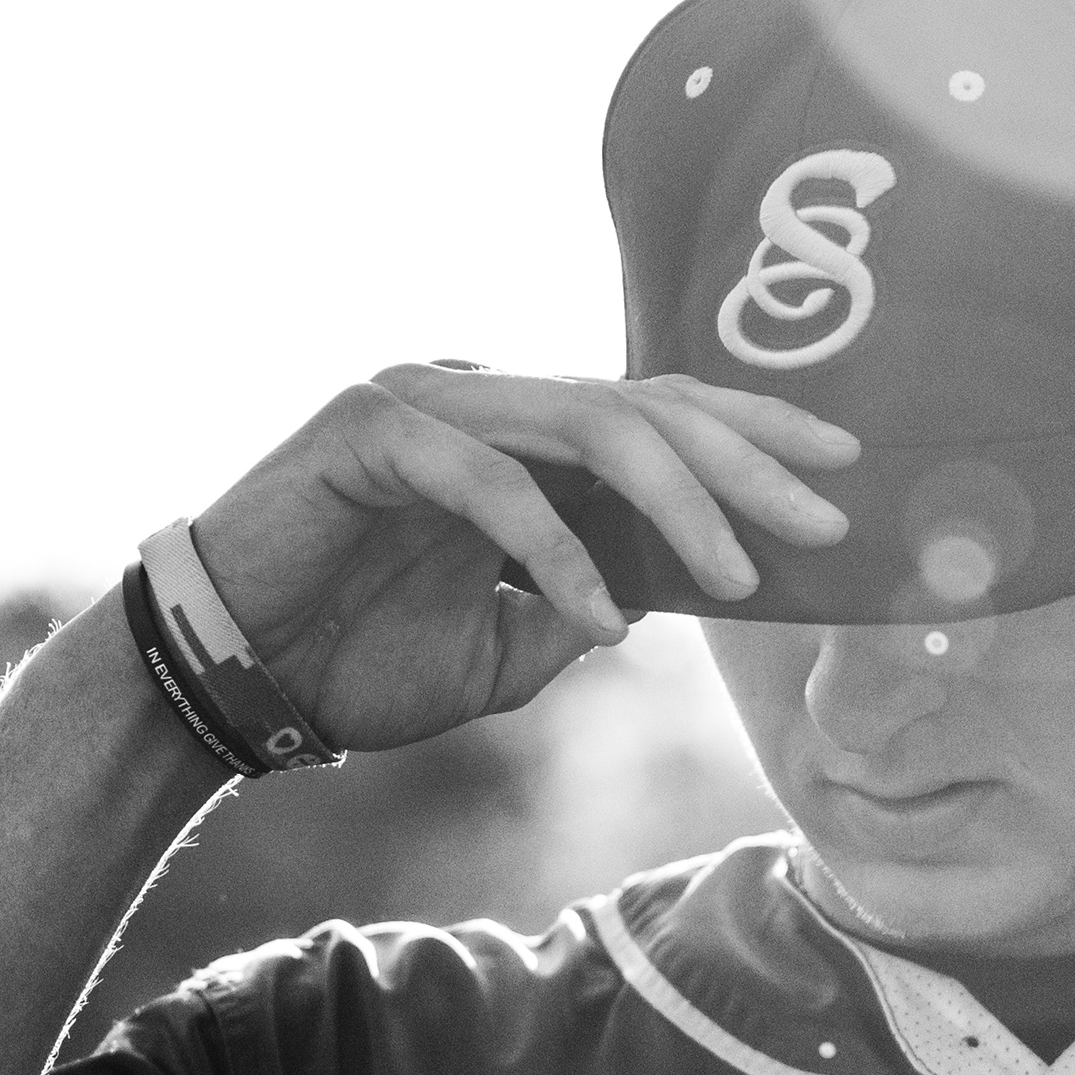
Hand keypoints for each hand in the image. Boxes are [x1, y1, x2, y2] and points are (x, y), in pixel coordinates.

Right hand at [188, 366, 855, 752]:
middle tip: (822, 524)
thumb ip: (585, 610)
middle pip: (644, 404)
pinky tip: (604, 620)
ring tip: (740, 579)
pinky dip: (558, 552)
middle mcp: (479, 393)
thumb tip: (669, 600)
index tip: (843, 474)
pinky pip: (492, 482)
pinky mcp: (368, 427)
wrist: (231, 682)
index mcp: (516, 432)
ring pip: (586, 428)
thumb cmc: (355, 662)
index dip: (753, 433)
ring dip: (677, 504)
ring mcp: (422, 396)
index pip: (657, 408)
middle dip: (747, 463)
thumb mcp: (506, 652)